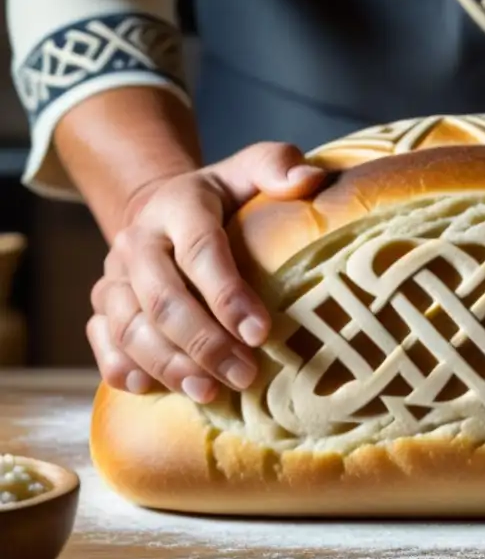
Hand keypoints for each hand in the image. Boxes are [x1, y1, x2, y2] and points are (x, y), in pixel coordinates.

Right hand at [87, 142, 324, 402]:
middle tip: (245, 375)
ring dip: (169, 365)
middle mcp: (137, 241)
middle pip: (162, 299)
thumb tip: (308, 180)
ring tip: (211, 393)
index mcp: (177, 205)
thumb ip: (278, 165)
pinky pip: (103, 343)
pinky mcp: (102, 307)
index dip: (228, 295)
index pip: (201, 252)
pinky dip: (123, 369)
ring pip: (129, 327)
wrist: (164, 210)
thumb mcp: (251, 170)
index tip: (262, 333)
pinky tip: (154, 390)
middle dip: (204, 343)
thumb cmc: (225, 198)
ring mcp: (114, 277)